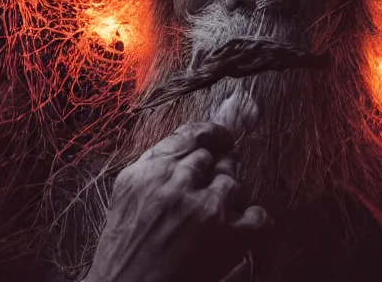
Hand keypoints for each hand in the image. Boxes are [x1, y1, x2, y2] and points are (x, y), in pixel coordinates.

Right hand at [84, 97, 267, 281]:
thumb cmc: (123, 247)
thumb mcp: (125, 194)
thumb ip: (153, 166)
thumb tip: (187, 147)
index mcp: (149, 172)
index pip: (190, 135)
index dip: (211, 134)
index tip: (220, 138)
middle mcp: (177, 184)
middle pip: (213, 158)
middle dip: (215, 170)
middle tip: (210, 187)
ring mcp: (207, 209)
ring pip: (234, 182)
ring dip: (228, 196)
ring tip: (216, 214)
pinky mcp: (230, 236)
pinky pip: (258, 214)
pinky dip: (252, 220)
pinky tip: (238, 229)